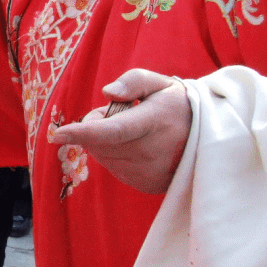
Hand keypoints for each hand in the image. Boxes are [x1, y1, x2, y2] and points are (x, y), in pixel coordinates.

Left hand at [49, 69, 190, 194]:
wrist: (208, 137)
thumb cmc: (176, 105)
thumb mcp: (160, 83)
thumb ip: (133, 81)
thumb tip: (107, 93)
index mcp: (154, 122)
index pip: (113, 131)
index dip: (83, 133)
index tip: (57, 134)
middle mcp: (152, 152)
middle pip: (100, 143)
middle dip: (97, 126)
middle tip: (122, 113)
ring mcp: (149, 172)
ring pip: (104, 157)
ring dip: (105, 142)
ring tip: (134, 130)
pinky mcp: (146, 185)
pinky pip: (114, 168)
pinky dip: (115, 156)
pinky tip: (137, 146)